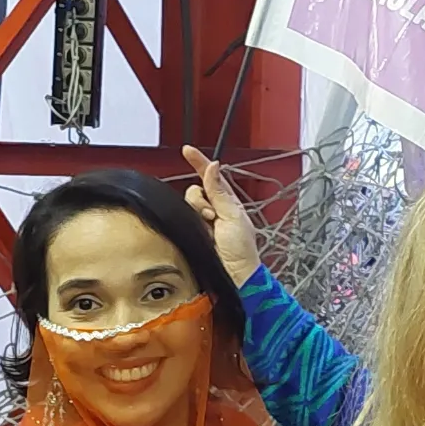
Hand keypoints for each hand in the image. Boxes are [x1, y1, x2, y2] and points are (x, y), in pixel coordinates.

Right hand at [182, 145, 260, 286]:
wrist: (234, 275)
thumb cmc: (241, 250)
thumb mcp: (233, 215)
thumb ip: (219, 191)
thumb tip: (213, 167)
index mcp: (227, 201)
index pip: (210, 176)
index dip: (198, 162)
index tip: (187, 150)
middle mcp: (213, 209)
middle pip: (195, 190)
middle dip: (200, 200)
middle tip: (211, 216)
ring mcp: (202, 222)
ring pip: (188, 204)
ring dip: (197, 213)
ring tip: (209, 228)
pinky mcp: (193, 234)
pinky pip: (183, 219)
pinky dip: (190, 222)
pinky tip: (200, 233)